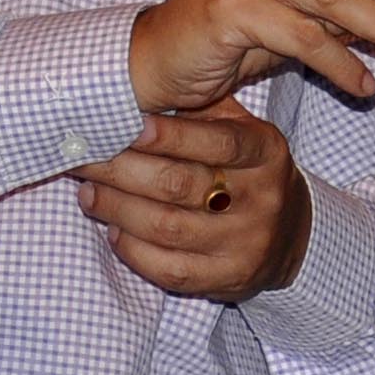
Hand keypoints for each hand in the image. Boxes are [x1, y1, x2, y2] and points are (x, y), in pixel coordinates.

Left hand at [74, 95, 311, 301]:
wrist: (291, 235)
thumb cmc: (248, 170)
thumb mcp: (242, 131)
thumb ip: (202, 113)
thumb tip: (136, 95)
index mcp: (267, 152)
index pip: (218, 141)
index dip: (171, 135)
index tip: (129, 125)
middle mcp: (261, 198)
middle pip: (180, 185)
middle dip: (121, 170)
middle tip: (83, 157)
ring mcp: (246, 243)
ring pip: (167, 228)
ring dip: (117, 209)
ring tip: (88, 192)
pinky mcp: (229, 279)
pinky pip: (171, 270)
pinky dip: (133, 250)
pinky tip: (113, 231)